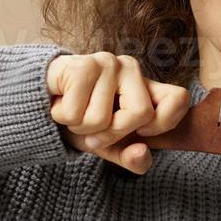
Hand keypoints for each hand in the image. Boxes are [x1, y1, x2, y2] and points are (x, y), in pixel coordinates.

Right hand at [45, 52, 189, 173]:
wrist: (41, 101)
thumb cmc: (83, 120)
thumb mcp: (111, 146)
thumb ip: (132, 157)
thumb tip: (141, 153)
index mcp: (146, 87)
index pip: (179, 99)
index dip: (165, 122)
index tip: (141, 133)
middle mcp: (131, 69)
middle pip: (141, 114)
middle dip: (112, 133)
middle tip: (94, 130)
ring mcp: (107, 63)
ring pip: (101, 118)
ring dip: (81, 127)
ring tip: (74, 114)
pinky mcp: (81, 65)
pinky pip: (76, 112)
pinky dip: (64, 118)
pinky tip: (60, 105)